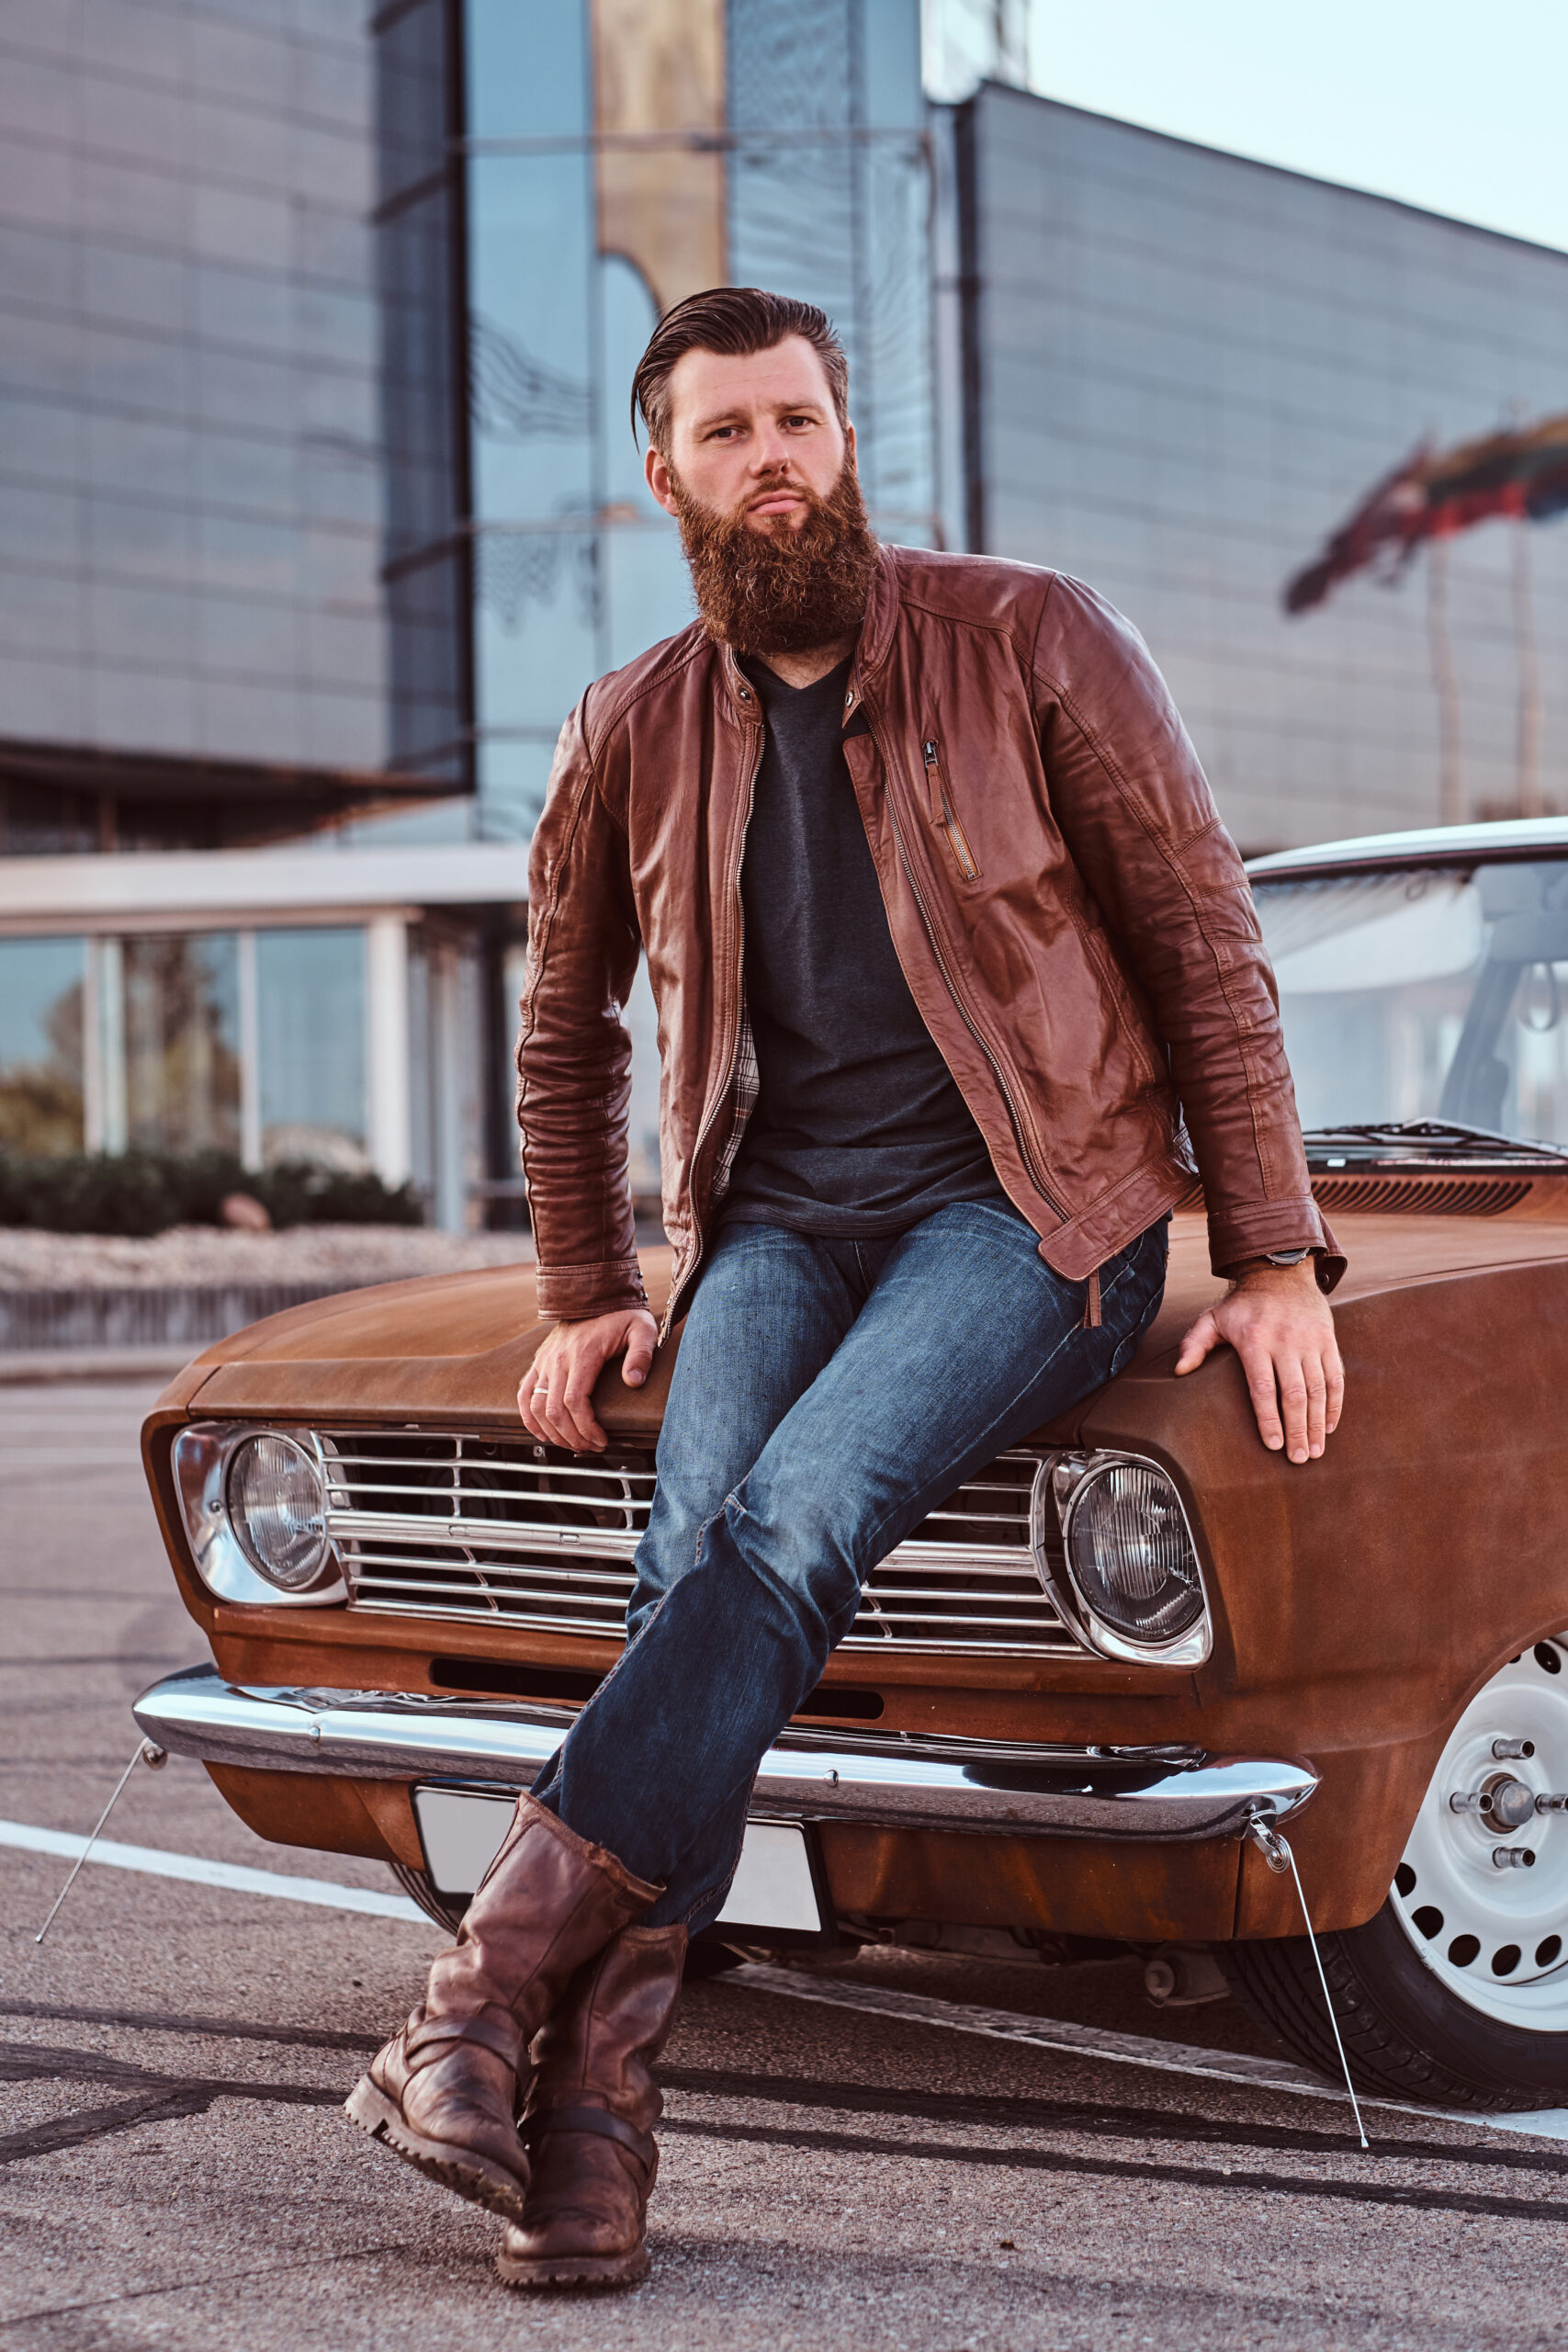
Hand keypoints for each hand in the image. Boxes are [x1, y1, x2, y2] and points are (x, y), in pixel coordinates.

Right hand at [518, 1307, 657, 1453]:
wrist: (593, 1294)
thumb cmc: (620, 1315)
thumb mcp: (641, 1329)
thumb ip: (641, 1355)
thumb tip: (633, 1381)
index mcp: (583, 1355)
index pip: (575, 1402)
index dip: (586, 1428)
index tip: (602, 1440)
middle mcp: (558, 1359)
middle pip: (555, 1410)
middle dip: (573, 1436)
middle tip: (592, 1447)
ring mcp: (545, 1362)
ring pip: (536, 1407)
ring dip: (552, 1432)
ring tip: (573, 1444)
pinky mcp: (539, 1363)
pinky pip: (524, 1395)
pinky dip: (529, 1419)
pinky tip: (544, 1434)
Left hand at [1174, 1260, 1343, 1463]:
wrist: (1280, 1273)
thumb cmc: (1242, 1305)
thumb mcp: (1213, 1318)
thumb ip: (1194, 1344)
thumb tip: (1178, 1372)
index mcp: (1254, 1340)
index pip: (1263, 1388)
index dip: (1269, 1419)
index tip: (1273, 1445)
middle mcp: (1285, 1341)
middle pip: (1294, 1395)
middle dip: (1298, 1431)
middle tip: (1298, 1459)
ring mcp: (1310, 1340)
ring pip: (1318, 1389)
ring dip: (1317, 1424)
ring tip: (1315, 1451)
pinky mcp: (1328, 1339)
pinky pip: (1336, 1377)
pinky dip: (1334, 1404)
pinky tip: (1328, 1426)